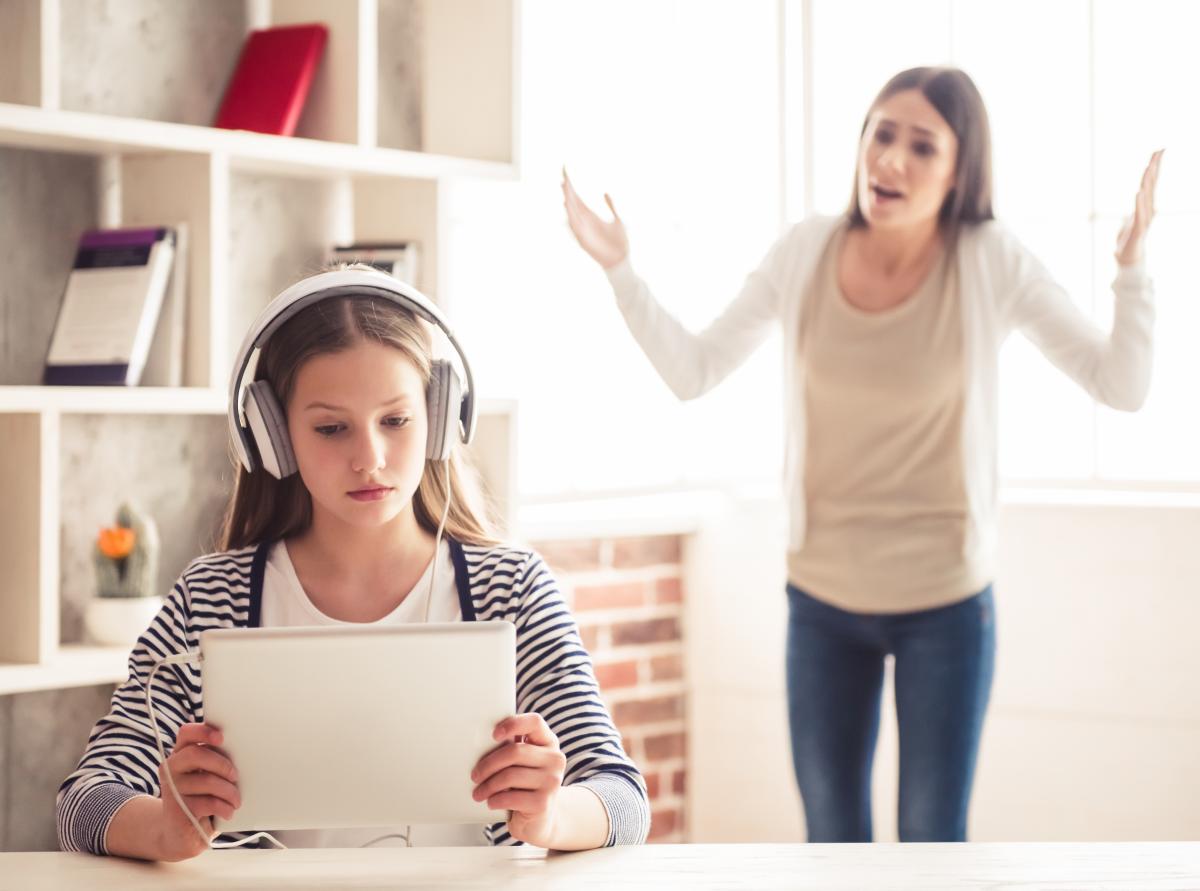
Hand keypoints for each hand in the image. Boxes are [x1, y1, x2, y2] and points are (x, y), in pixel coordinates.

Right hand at [155, 723, 239, 860]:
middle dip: (222, 764)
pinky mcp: (177, 809)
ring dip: (229, 791)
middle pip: (196, 754)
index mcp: (181, 754)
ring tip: (236, 800)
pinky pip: (209, 802)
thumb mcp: (211, 776)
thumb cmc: (204, 798)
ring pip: (207, 780)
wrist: (183, 835)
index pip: (186, 733)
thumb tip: (243, 750)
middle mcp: (172, 768)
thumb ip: (217, 760)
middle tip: (235, 776)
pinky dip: (225, 807)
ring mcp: (172, 789)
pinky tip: (228, 812)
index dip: (203, 731)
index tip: (221, 737)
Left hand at [471, 713, 565, 847]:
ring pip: (510, 775)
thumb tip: (481, 741)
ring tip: (478, 793)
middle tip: (475, 775)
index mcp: (548, 743)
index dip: (512, 724)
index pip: (534, 722)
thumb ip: (511, 749)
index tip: (493, 735)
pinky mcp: (543, 803)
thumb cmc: (525, 787)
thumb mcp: (522, 764)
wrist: (541, 821)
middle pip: (515, 751)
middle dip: (488, 764)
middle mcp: (555, 759)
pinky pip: (511, 797)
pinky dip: (495, 800)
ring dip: (488, 785)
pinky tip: (491, 802)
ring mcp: (552, 781)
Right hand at [562, 167, 629, 269]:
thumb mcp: (617, 219)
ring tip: (565, 188)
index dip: (571, 186)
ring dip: (568, 200)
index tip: (566, 172)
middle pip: (572, 202)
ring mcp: (583, 230)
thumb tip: (605, 192)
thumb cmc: (619, 242)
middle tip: (564, 176)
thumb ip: (611, 206)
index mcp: (591, 216)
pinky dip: (571, 216)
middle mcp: (584, 221)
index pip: (577, 198)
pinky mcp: (583, 239)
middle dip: (568, 190)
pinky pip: (575, 226)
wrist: (621, 259)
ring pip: (572, 212)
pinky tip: (568, 206)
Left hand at [1115, 149, 1163, 266]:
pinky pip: (1139, 214)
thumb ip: (1133, 208)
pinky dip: (1138, 203)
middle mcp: (1148, 210)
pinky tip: (1138, 192)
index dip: (1155, 166)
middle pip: (1152, 185)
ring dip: (1148, 181)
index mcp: (1145, 205)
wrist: (1128, 261)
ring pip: (1147, 196)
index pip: (1151, 182)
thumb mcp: (1128, 220)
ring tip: (1149, 166)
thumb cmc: (1127, 241)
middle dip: (1155, 167)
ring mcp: (1144, 219)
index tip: (1159, 150)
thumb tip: (1138, 198)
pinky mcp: (1138, 230)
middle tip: (1160, 149)